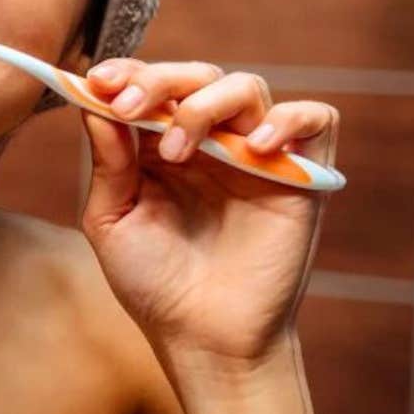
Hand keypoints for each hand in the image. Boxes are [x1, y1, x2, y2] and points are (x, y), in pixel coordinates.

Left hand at [77, 60, 341, 368]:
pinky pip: (317, 119)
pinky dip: (288, 119)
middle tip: (132, 106)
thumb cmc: (155, 285)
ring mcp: (258, 155)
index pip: (152, 87)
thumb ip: (109, 161)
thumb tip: (96, 101)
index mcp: (162, 147)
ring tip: (177, 150)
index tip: (100, 80)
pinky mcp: (302, 175)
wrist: (206, 339)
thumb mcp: (113, 220)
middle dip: (161, 81)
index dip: (128, 73)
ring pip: (248, 88)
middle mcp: (211, 142)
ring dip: (206, 104)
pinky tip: (253, 146)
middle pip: (198, 76)